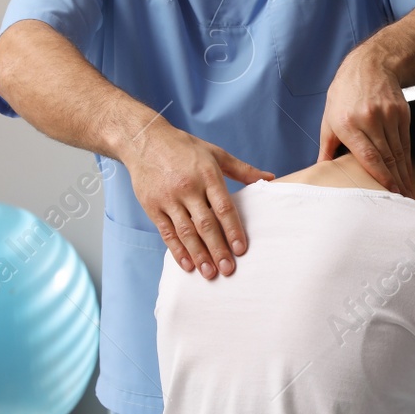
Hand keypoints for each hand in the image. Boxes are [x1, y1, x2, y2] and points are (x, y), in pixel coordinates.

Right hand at [125, 119, 273, 279]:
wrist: (144, 140)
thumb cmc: (184, 147)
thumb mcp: (215, 152)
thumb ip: (243, 169)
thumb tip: (271, 179)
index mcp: (207, 175)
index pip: (224, 207)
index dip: (233, 230)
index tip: (241, 249)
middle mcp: (188, 188)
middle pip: (205, 224)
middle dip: (218, 249)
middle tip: (228, 270)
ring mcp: (168, 199)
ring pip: (186, 232)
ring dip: (199, 255)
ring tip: (210, 273)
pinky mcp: (153, 206)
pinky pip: (167, 233)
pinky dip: (177, 251)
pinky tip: (188, 265)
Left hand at [318, 42, 411, 194]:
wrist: (369, 66)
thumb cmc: (344, 95)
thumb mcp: (329, 118)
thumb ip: (327, 147)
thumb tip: (320, 170)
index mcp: (348, 123)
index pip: (368, 155)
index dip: (380, 176)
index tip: (389, 193)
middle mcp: (370, 118)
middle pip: (386, 157)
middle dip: (395, 182)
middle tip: (401, 201)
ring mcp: (388, 115)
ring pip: (398, 151)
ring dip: (403, 174)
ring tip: (406, 193)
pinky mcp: (402, 112)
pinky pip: (405, 141)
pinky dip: (407, 159)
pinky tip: (407, 173)